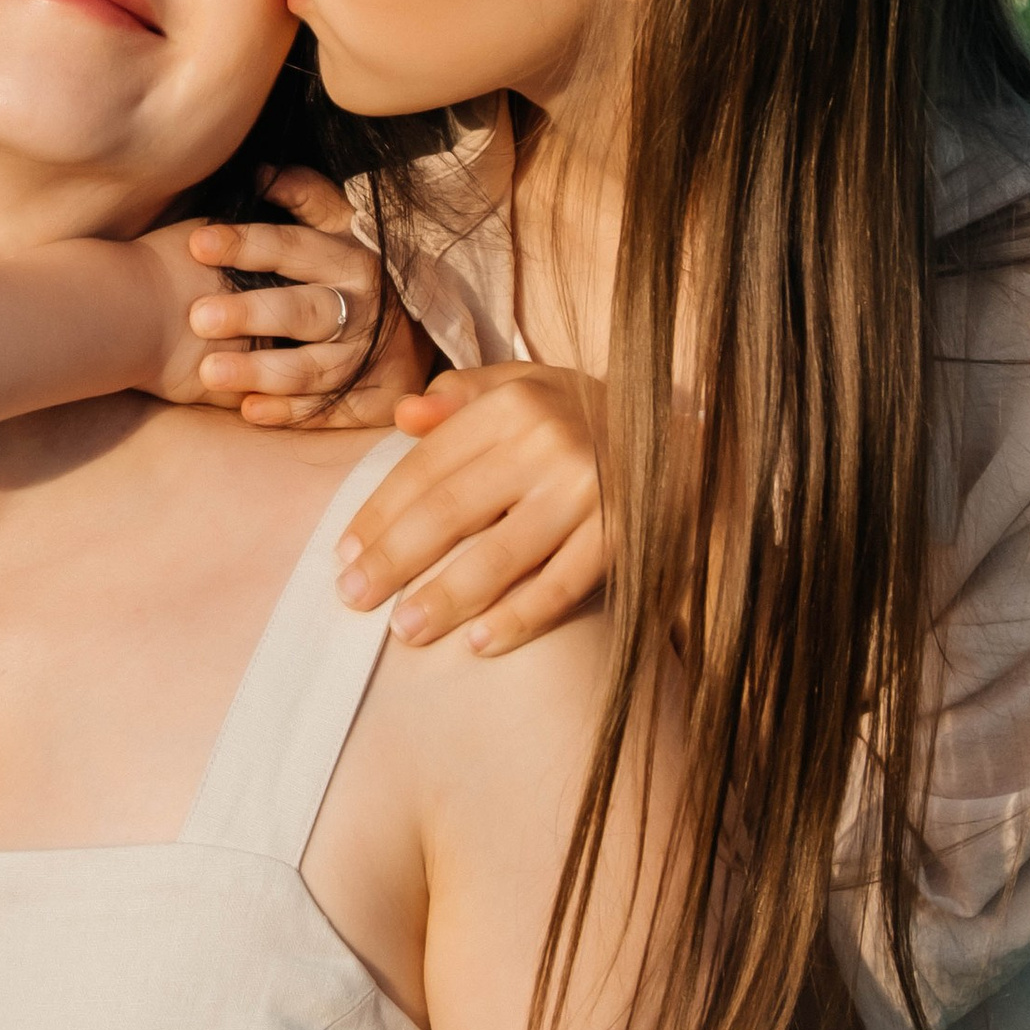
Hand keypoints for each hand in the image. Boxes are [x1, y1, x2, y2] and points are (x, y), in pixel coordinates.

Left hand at [181, 169, 435, 428]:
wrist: (428, 337)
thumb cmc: (363, 277)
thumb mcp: (347, 230)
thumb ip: (308, 198)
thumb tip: (260, 172)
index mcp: (354, 260)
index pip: (293, 247)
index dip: (246, 244)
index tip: (196, 243)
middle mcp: (365, 309)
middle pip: (303, 311)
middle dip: (251, 313)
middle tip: (198, 317)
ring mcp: (372, 360)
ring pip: (312, 368)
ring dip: (260, 371)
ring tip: (208, 372)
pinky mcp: (376, 402)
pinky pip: (328, 410)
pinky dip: (289, 413)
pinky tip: (248, 410)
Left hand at [335, 360, 607, 650]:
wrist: (685, 437)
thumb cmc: (581, 415)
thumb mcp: (525, 386)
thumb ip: (461, 395)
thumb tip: (403, 415)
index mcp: (514, 404)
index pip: (427, 466)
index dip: (379, 513)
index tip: (344, 554)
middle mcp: (549, 444)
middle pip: (451, 512)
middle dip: (394, 560)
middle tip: (352, 600)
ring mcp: (591, 494)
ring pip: (501, 557)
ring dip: (446, 599)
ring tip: (405, 631)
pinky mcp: (626, 539)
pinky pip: (562, 588)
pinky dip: (520, 619)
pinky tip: (481, 644)